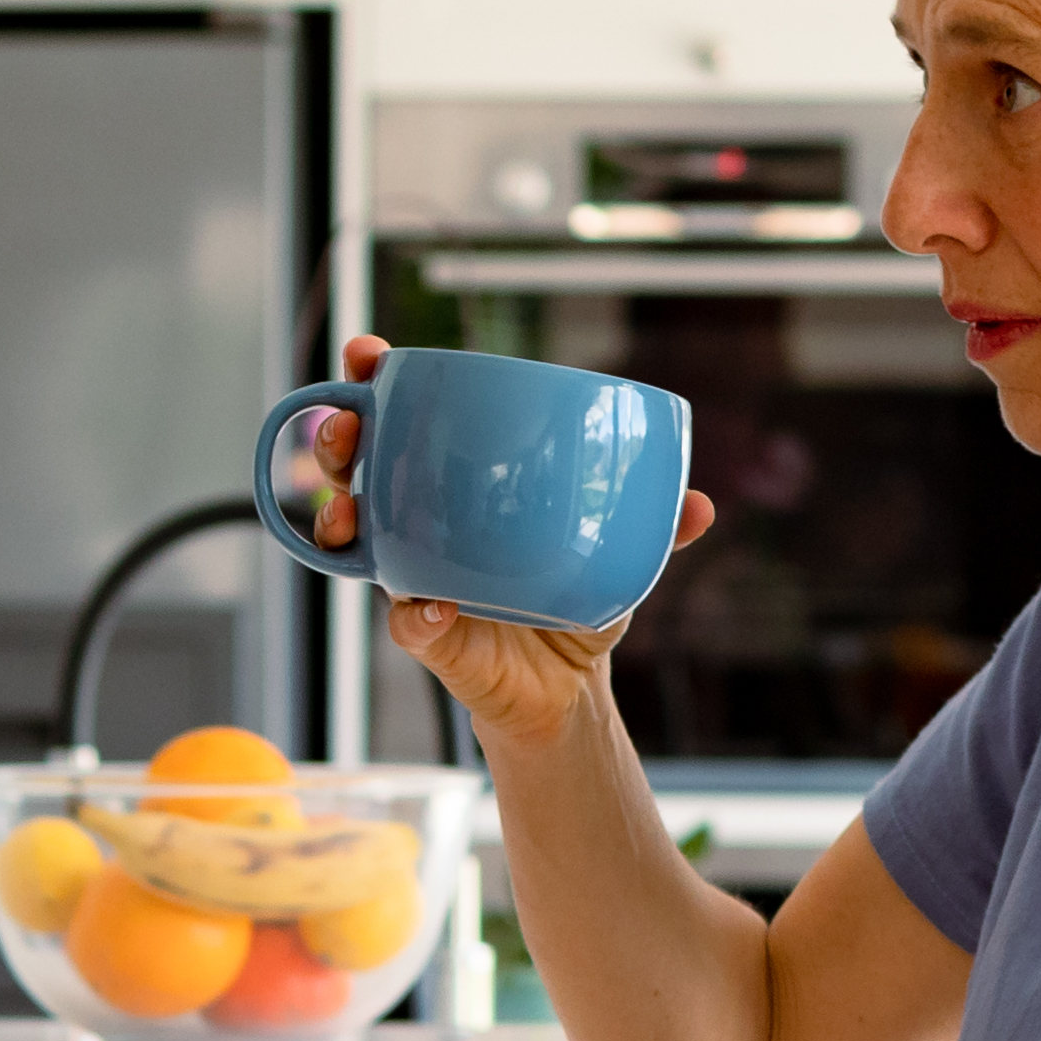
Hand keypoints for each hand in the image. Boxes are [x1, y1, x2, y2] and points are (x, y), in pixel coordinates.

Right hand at [274, 333, 715, 755]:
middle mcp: (419, 526)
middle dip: (338, 438)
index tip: (369, 353)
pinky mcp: (427, 637)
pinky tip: (427, 609)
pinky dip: (413, 617)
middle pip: (356, 469)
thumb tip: (702, 505)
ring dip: (338, 517)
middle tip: (347, 426)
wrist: (567, 688)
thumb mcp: (617, 553)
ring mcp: (414, 578)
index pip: (403, 420)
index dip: (373, 381)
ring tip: (346, 510)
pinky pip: (406, 623)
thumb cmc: (575, 599)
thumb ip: (655, 525)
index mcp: (454, 488)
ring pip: (354, 541)